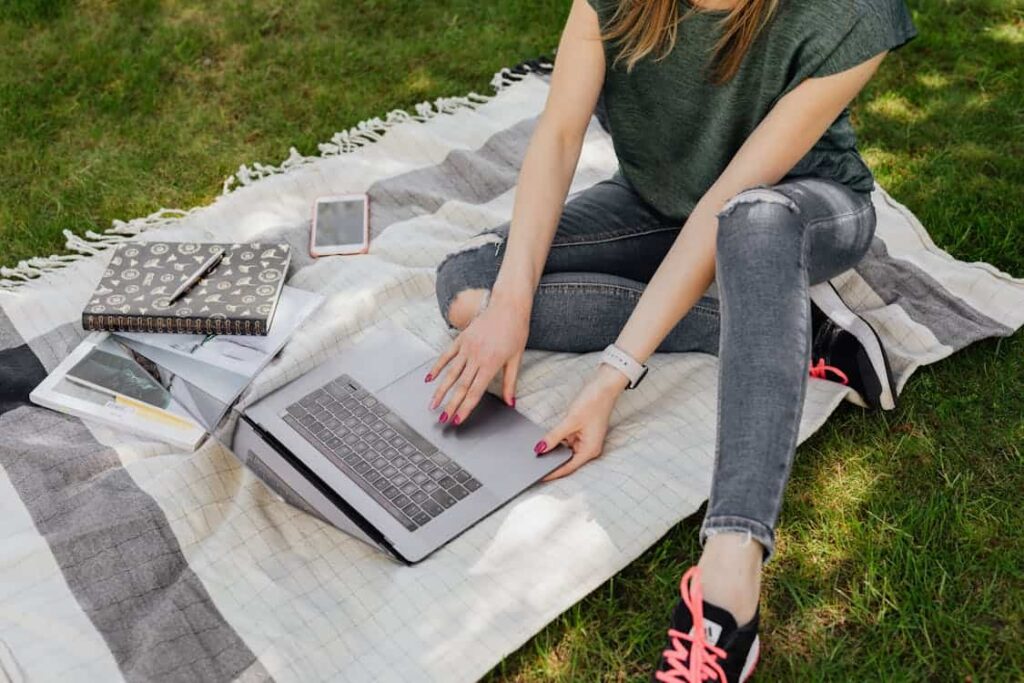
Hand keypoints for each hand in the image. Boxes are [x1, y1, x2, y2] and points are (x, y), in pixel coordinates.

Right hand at [427, 297, 529, 423]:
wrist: (508, 305)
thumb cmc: (516, 331)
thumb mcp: (516, 358)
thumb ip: (510, 382)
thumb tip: (510, 402)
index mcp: (491, 364)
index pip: (475, 392)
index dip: (465, 408)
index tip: (457, 419)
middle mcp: (476, 357)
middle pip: (461, 386)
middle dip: (451, 405)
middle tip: (442, 419)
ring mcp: (466, 347)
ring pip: (450, 373)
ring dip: (440, 391)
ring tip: (432, 404)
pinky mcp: (461, 339)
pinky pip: (446, 356)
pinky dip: (437, 367)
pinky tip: (429, 379)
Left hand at [536, 364, 628, 480]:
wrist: (604, 386)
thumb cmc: (593, 403)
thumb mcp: (571, 421)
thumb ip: (554, 437)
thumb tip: (540, 449)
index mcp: (589, 450)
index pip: (567, 467)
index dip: (552, 472)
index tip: (538, 477)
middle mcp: (588, 449)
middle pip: (566, 460)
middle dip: (551, 461)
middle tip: (533, 464)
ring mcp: (585, 441)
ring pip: (565, 451)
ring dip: (553, 450)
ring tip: (537, 451)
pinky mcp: (582, 434)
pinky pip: (566, 442)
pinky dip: (557, 441)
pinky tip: (546, 440)